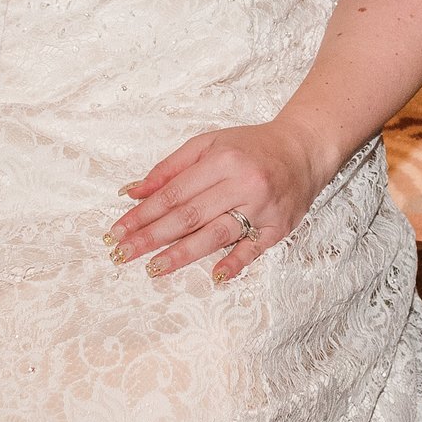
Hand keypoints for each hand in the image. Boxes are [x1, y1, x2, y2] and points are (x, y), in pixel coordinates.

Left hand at [105, 119, 333, 286]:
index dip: (143, 214)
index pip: (174, 192)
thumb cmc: (250, 147)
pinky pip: (254, 248)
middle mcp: (242, 183)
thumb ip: (170, 168)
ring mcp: (262, 207)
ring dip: (182, 254)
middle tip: (122, 254)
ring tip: (154, 269)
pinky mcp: (278, 226)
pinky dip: (235, 263)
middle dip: (152, 237)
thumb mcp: (209, 144)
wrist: (303, 149)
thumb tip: (132, 192)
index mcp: (222, 160)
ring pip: (216, 234)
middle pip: (190, 216)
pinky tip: (216, 276)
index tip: (119, 231)